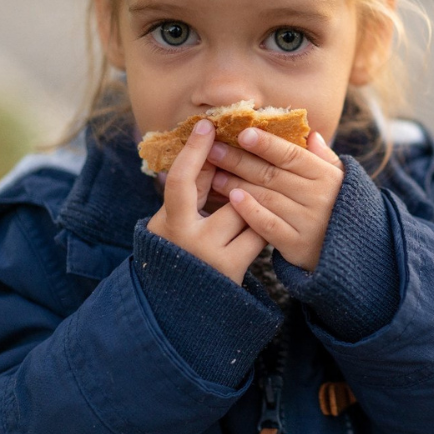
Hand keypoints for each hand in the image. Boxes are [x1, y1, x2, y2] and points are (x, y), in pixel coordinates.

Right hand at [147, 119, 267, 284]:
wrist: (185, 308)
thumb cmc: (182, 254)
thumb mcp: (177, 222)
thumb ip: (193, 192)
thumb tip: (214, 151)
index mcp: (168, 222)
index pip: (180, 180)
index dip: (194, 151)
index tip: (207, 125)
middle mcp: (187, 238)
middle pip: (226, 196)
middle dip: (240, 187)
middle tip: (247, 184)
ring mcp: (210, 255)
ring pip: (246, 213)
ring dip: (254, 209)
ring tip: (257, 212)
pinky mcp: (232, 269)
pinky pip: (258, 235)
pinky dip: (261, 229)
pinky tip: (264, 229)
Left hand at [206, 127, 343, 271]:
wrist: (355, 253)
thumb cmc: (340, 208)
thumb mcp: (340, 180)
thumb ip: (324, 158)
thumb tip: (310, 134)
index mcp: (327, 176)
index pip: (292, 155)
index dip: (266, 144)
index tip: (242, 133)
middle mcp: (319, 197)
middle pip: (273, 174)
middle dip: (240, 160)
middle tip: (214, 149)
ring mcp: (308, 222)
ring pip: (267, 197)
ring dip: (237, 184)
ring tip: (215, 174)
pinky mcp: (297, 245)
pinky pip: (269, 226)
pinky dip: (250, 211)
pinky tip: (233, 199)